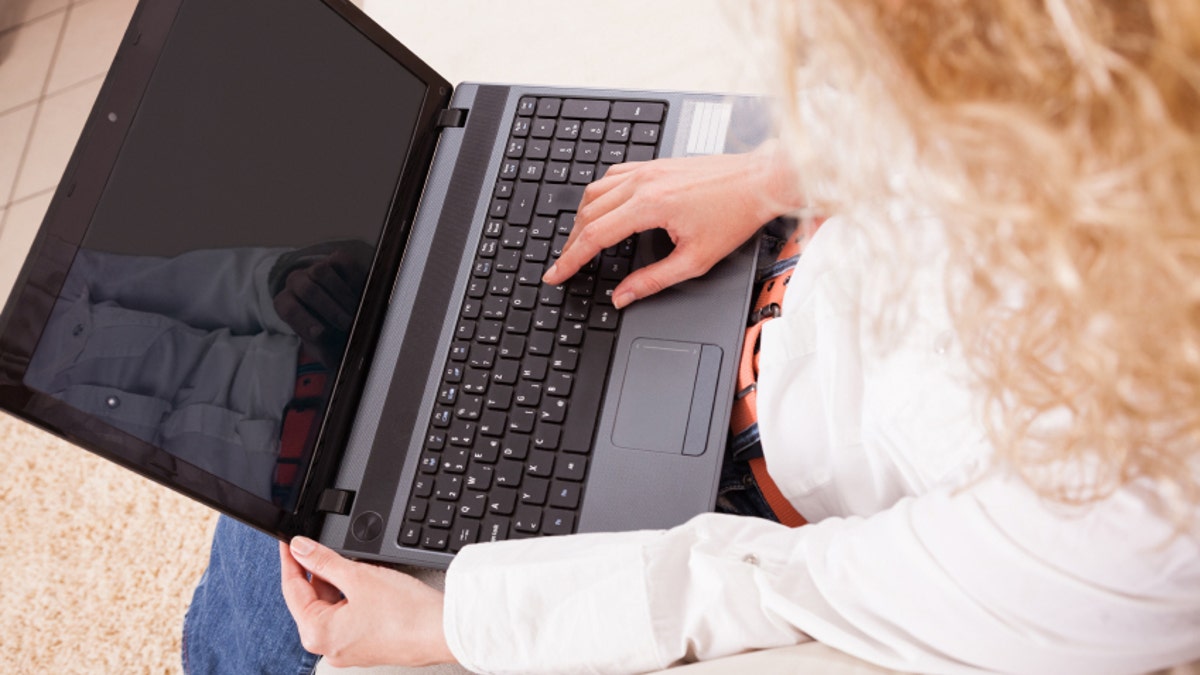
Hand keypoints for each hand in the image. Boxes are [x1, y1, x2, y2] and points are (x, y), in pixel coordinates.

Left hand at [273, 246, 369, 365]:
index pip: (287, 307)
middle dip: (329, 309)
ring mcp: (316, 268)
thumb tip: (321, 335)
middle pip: (306, 289)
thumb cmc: (334, 338)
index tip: (321, 333)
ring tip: (355, 311)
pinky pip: (341, 261)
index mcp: (287, 304)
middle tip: (347, 325)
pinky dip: (352, 276)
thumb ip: (320, 346)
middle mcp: (298, 283)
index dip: (302, 320)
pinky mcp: (336, 259)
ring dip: (340, 294)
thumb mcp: (325, 349)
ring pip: (320, 271)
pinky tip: (362, 292)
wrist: (353, 320)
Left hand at [279, 537, 456, 667]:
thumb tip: (301, 549)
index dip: (291, 560)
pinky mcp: (365, 644)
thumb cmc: (405, 614)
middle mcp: (329, 648)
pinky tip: (363, 580)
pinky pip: (348, 615)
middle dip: (317, 571)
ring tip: (350, 563)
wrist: (443, 632)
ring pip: (332, 606)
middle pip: (312, 599)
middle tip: (319, 545)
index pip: (293, 590)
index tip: (290, 541)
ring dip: (336, 582)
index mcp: (317, 635)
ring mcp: (348, 648)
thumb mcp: (357, 576)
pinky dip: (351, 595)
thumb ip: (323, 560)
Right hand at [542, 140, 803, 307]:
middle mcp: (643, 182)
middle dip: (571, 243)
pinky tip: (601, 208)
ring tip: (579, 242)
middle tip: (565, 265)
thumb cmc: (735, 215)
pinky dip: (599, 195)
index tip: (556, 274)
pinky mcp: (656, 164)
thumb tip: (623, 296)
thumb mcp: (695, 260)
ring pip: (595, 191)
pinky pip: (613, 175)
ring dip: (581, 218)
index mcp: (649, 205)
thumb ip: (653, 281)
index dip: (571, 259)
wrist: (760, 181)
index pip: (595, 236)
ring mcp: (648, 169)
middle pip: (588, 214)